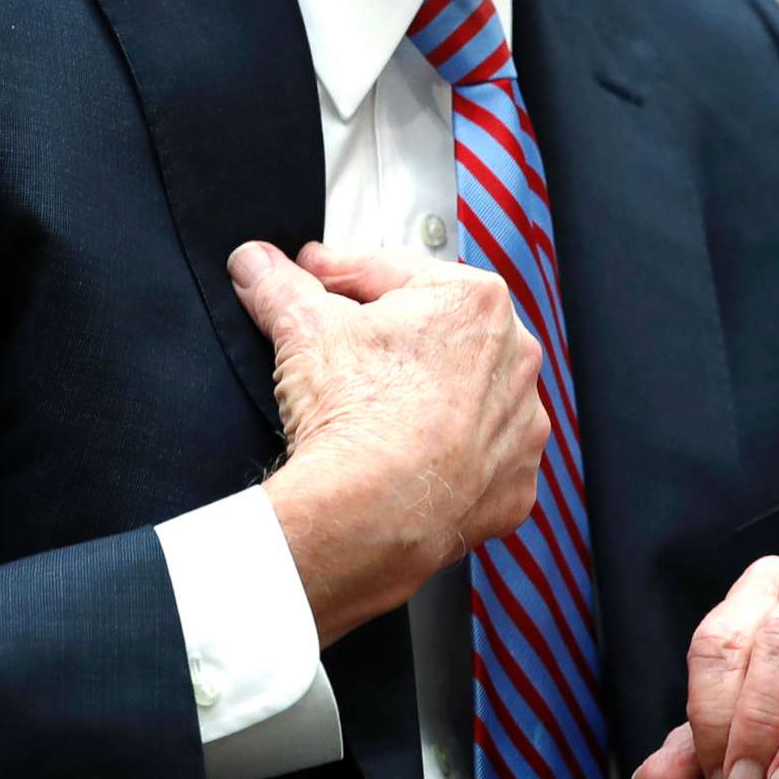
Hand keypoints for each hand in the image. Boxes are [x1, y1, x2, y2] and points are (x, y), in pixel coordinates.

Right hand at [228, 239, 548, 645]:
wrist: (370, 514)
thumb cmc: (355, 416)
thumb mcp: (302, 329)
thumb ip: (280, 284)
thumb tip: (256, 263)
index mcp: (474, 300)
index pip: (394, 274)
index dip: (342, 275)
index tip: (317, 280)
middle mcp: (514, 357)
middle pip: (436, 332)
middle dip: (392, 336)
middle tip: (344, 349)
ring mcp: (521, 425)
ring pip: (467, 395)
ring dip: (430, 396)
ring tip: (379, 409)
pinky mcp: (513, 484)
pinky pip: (481, 459)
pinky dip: (451, 458)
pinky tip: (413, 458)